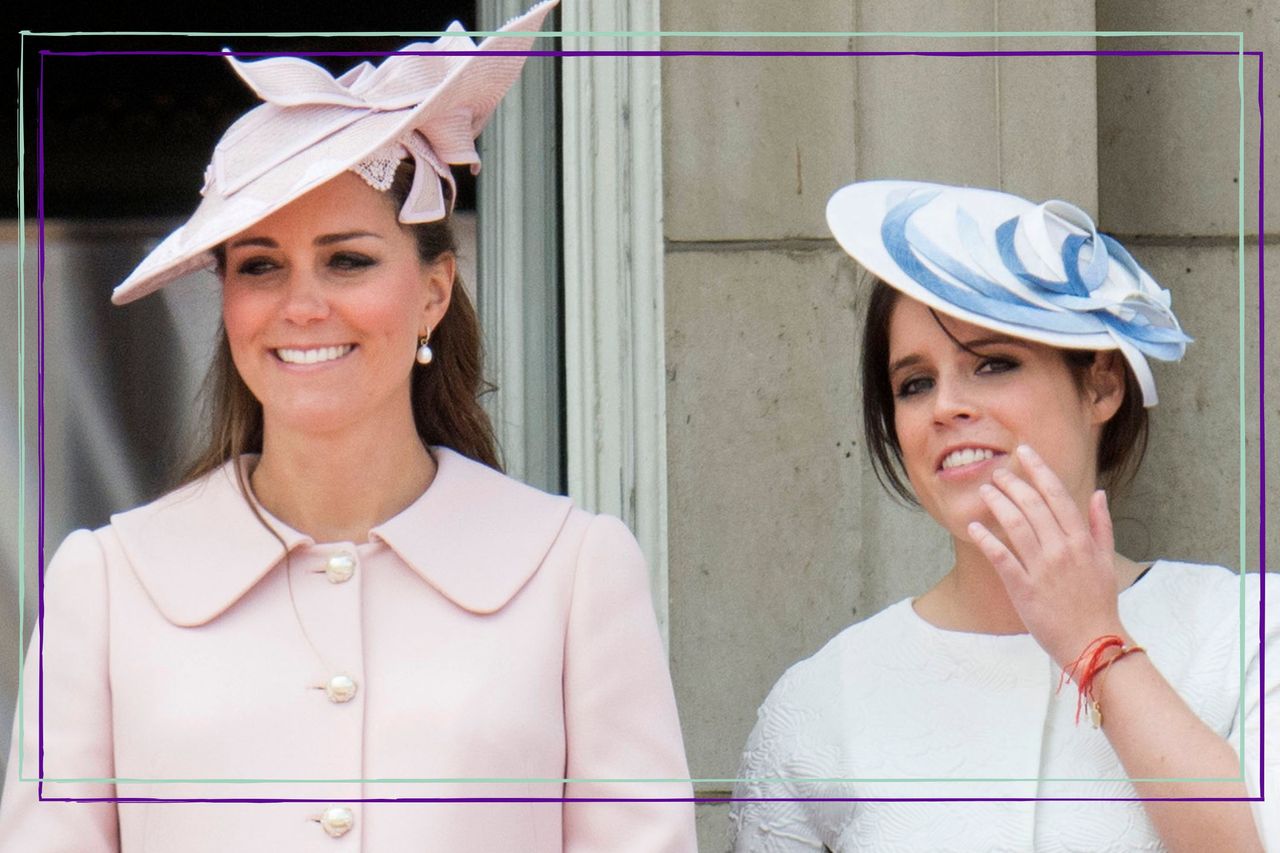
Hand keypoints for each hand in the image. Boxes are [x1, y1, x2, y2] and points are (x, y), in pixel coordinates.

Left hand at [967, 444, 1127, 667]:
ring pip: (1016, 526)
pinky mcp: (1024, 589)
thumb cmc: (1098, 602)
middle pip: (1033, 505)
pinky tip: (974, 527)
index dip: (1039, 470)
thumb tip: (1098, 493)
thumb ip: (1101, 525)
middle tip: (997, 473)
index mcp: (1081, 541)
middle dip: (1012, 483)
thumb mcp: (1106, 561)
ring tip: (985, 491)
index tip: (1024, 451)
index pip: (1057, 495)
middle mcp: (1062, 550)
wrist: (1093, 643)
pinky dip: (986, 540)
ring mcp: (1042, 569)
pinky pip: (1001, 558)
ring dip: (998, 504)